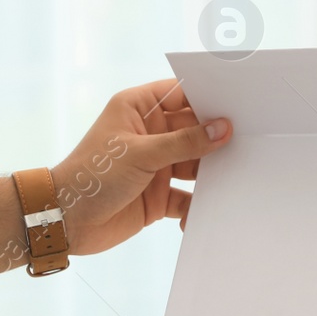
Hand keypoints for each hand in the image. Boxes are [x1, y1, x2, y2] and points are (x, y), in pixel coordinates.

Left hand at [51, 79, 230, 255]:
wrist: (65, 221)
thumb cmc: (92, 176)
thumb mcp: (141, 154)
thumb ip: (184, 142)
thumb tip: (223, 128)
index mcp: (138, 109)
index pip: (181, 94)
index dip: (208, 97)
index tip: (239, 103)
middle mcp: (150, 135)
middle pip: (194, 130)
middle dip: (218, 137)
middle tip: (251, 140)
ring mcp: (155, 166)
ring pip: (195, 165)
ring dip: (212, 173)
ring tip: (238, 176)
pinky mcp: (157, 197)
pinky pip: (187, 198)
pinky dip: (197, 206)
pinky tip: (207, 211)